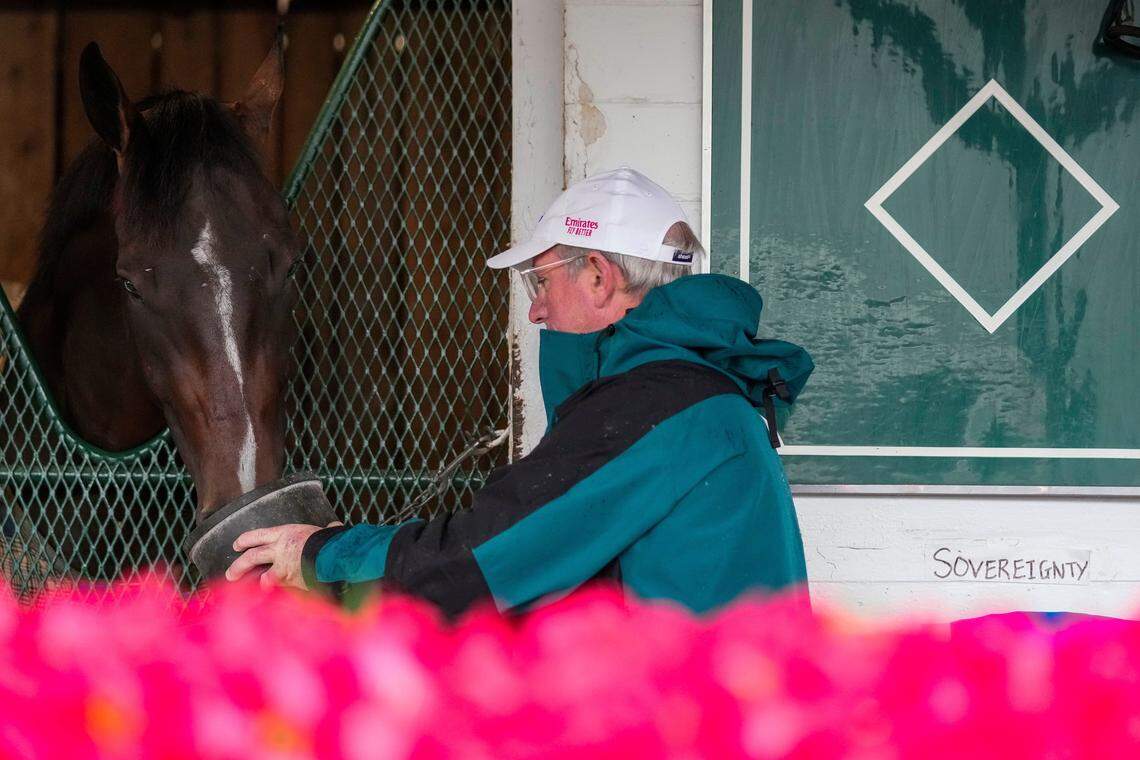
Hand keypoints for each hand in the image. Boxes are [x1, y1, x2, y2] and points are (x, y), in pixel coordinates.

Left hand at [225, 522, 342, 589]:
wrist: (333, 555)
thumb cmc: (332, 541)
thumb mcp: (326, 532)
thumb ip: (327, 530)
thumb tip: (334, 527)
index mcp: (287, 532)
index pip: (259, 535)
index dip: (246, 540)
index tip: (237, 545)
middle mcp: (279, 548)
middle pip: (253, 555)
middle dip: (239, 564)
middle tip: (231, 573)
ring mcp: (281, 565)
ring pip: (259, 573)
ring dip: (247, 580)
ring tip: (240, 586)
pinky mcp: (286, 579)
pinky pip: (273, 586)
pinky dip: (268, 590)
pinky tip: (262, 596)